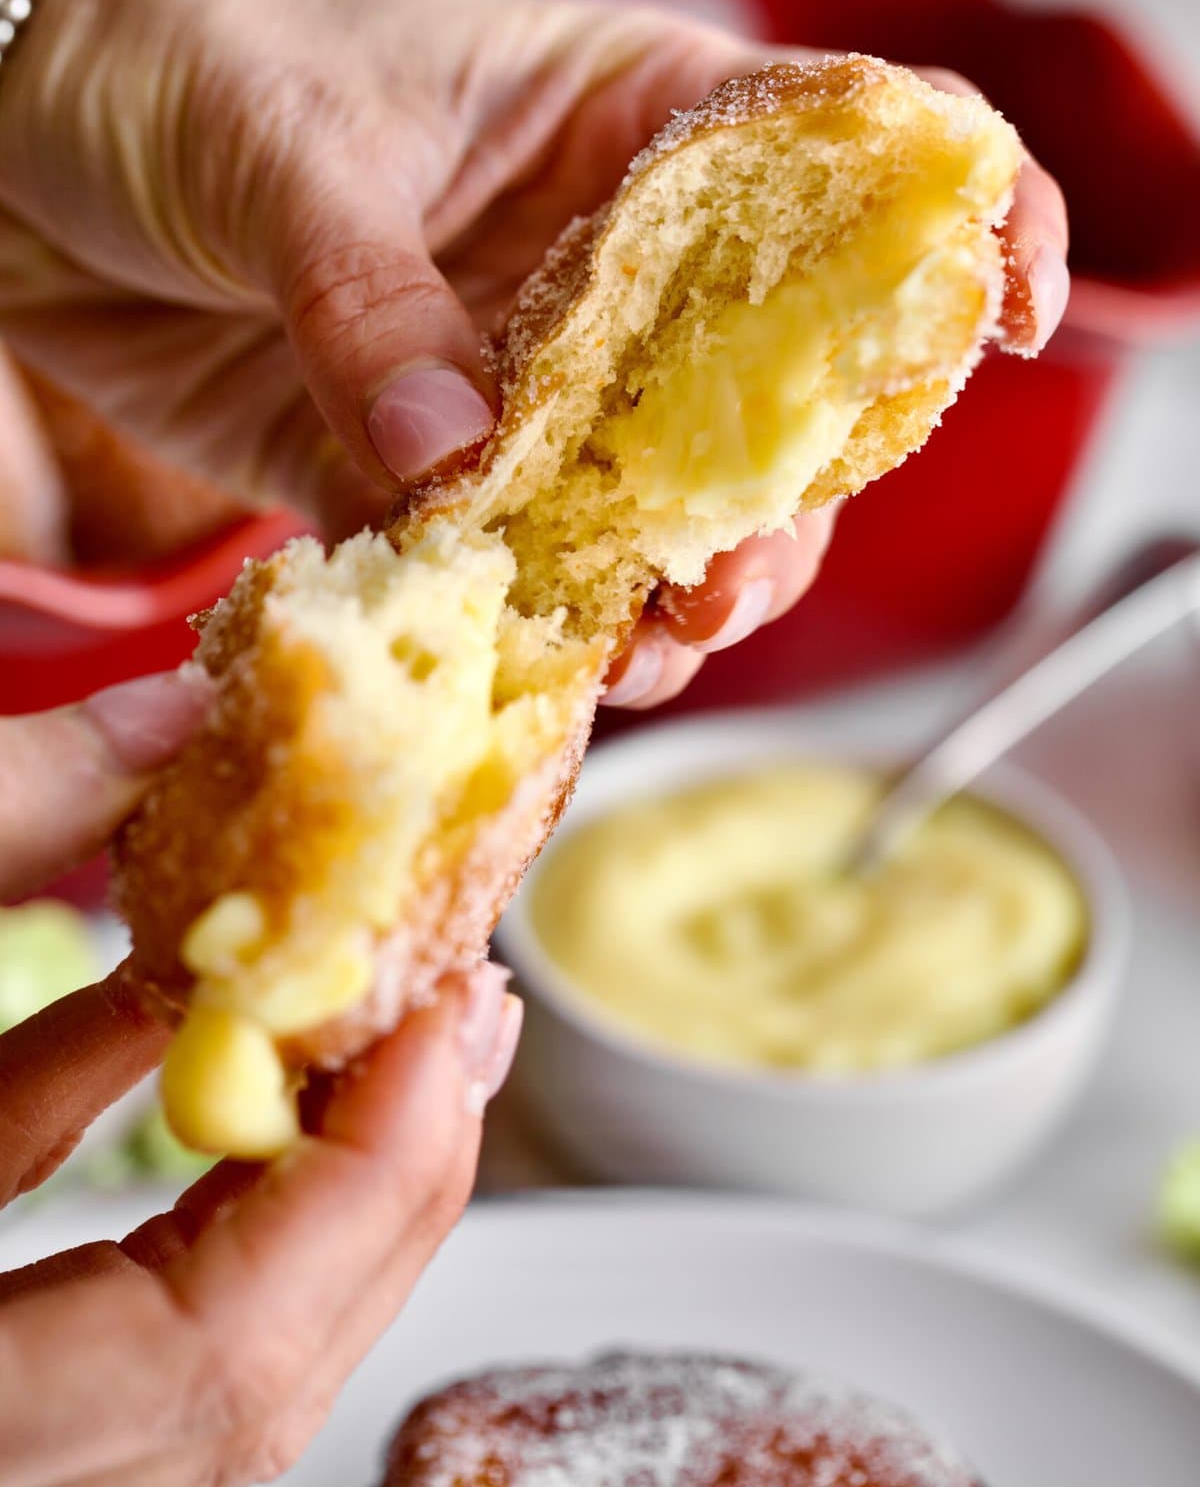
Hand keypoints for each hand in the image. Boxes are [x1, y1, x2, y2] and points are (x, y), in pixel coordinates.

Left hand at [0, 0, 1067, 706]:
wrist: (19, 123)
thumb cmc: (179, 56)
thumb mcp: (293, 151)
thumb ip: (381, 313)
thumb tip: (461, 467)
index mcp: (620, 116)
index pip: (830, 153)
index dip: (948, 222)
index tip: (1012, 308)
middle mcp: (595, 256)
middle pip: (755, 380)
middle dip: (773, 490)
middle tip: (727, 577)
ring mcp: (515, 365)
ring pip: (643, 493)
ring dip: (660, 579)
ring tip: (641, 643)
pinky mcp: (413, 452)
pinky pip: (500, 551)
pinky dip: (519, 615)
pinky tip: (535, 660)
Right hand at [0, 671, 520, 1485]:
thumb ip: (0, 823)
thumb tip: (164, 711)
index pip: (216, 1358)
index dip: (368, 1179)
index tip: (457, 1008)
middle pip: (243, 1383)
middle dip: (382, 1179)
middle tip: (461, 1006)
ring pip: (192, 1363)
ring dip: (298, 1177)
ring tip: (382, 1019)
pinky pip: (91, 1310)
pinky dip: (156, 1175)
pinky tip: (179, 1026)